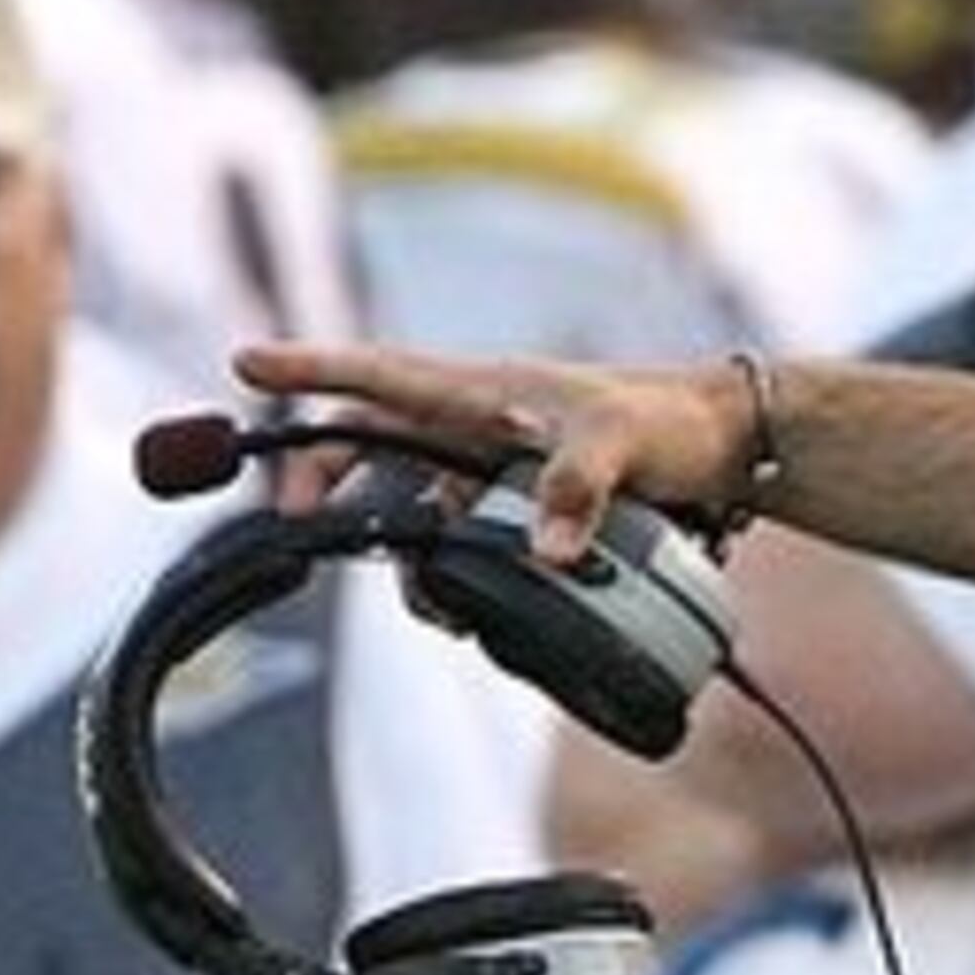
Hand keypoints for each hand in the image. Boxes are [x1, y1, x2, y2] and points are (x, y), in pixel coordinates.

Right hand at [237, 338, 766, 561]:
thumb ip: (575, 491)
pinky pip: (465, 539)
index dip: (310, 368)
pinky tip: (475, 611)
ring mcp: (497, 466)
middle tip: (296, 521)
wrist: (730, 448)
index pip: (380, 374)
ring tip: (430, 602)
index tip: (245, 363)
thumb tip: (542, 554)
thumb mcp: (622, 445)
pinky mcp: (524, 506)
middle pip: (371, 441)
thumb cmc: (674, 422)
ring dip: (402, 550)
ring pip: (414, 503)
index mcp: (485, 390)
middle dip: (323, 476)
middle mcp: (479, 423)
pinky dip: (454, 573)